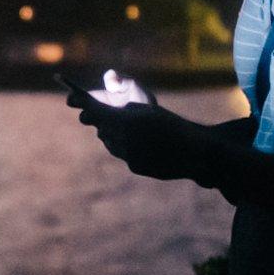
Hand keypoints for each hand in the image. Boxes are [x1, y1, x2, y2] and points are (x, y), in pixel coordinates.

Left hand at [70, 99, 209, 180]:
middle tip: (104, 118)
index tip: (80, 106)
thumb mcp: (149, 110)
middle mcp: (125, 140)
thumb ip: (125, 110)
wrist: (193, 152)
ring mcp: (130, 155)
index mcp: (127, 121)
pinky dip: (127, 149)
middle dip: (103, 124)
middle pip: (102, 130)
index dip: (88, 109)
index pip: (97, 114)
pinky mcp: (135, 167)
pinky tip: (141, 144)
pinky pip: (123, 155)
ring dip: (114, 137)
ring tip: (127, 131)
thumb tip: (105, 117)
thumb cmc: (172, 125)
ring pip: (110, 144)